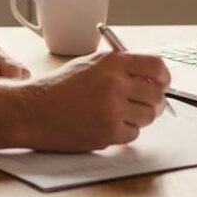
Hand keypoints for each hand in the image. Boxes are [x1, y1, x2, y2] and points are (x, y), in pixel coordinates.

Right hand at [17, 51, 170, 151]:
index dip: (164, 77)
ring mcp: (112, 109)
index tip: (163, 84)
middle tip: (142, 105)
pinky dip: (124, 132)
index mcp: (112, 62)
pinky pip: (133, 134)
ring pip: (147, 116)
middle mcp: (115, 83)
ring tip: (117, 114)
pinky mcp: (108, 132)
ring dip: (138, 118)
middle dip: (153, 102)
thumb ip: (120, 68)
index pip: (156, 66)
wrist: (32, 110)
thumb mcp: (90, 64)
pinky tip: (105, 125)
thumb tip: (150, 79)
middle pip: (156, 95)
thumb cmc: (59, 87)